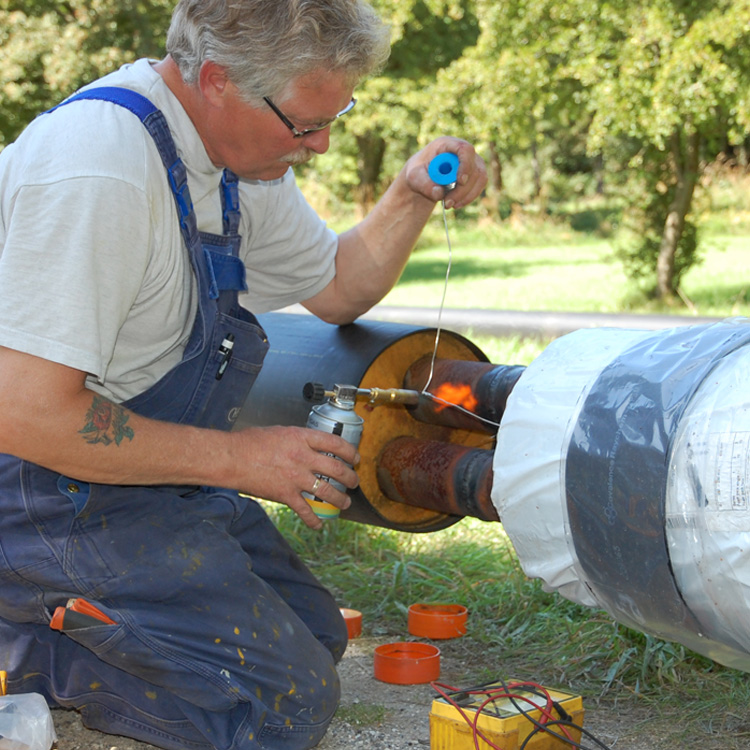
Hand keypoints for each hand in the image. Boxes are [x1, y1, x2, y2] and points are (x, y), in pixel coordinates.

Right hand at [229, 425, 359, 528]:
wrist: (232, 458)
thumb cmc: (250, 442)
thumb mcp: (280, 431)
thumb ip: (298, 439)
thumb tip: (310, 445)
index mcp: (302, 438)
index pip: (336, 443)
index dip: (350, 451)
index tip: (354, 457)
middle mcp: (303, 457)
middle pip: (337, 468)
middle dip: (350, 477)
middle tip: (354, 481)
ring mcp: (296, 477)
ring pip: (327, 490)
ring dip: (340, 498)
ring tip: (345, 502)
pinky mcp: (286, 494)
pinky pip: (305, 510)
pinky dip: (313, 520)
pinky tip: (319, 524)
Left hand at [404, 136, 486, 209]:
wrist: (423, 176)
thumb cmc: (418, 172)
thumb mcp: (414, 178)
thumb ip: (424, 185)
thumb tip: (439, 193)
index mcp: (446, 144)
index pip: (465, 149)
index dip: (466, 165)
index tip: (460, 182)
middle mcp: (463, 149)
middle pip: (473, 167)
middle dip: (462, 189)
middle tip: (447, 203)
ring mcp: (472, 160)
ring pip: (480, 177)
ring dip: (466, 195)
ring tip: (449, 205)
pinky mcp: (476, 172)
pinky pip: (480, 185)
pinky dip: (469, 197)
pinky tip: (457, 204)